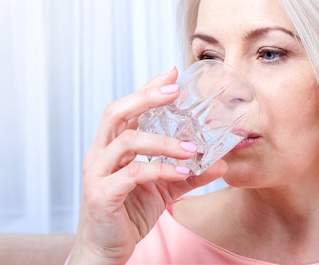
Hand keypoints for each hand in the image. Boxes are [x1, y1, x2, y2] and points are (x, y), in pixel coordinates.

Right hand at [67, 67, 226, 264]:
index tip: (173, 73)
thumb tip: (220, 163)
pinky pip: (132, 174)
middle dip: (147, 97)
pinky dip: (158, 169)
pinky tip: (180, 172)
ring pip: (126, 140)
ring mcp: (98, 174)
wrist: (104, 253)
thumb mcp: (163, 191)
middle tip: (176, 91)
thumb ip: (188, 174)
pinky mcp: (102, 195)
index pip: (127, 107)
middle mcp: (100, 154)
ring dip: (162, 140)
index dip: (148, 88)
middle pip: (117, 112)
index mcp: (111, 147)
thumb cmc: (127, 215)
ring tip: (191, 147)